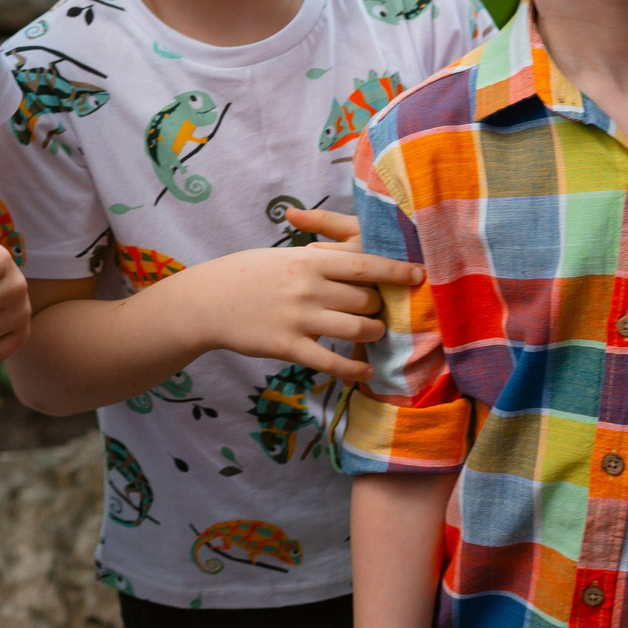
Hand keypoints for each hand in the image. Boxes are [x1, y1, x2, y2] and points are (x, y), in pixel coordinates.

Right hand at [182, 209, 424, 384]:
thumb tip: (360, 260)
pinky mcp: (289, 346)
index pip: (365, 263)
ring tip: (371, 334)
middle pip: (367, 299)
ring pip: (358, 329)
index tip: (419, 274)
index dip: (396, 270)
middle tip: (377, 309)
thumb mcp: (284, 255)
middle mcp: (308, 287)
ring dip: (372, 333)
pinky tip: (363, 371)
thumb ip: (321, 258)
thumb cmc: (248, 274)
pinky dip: (354, 368)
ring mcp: (299, 318)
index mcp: (310, 260)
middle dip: (379, 306)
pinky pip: (332, 362)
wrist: (208, 301)